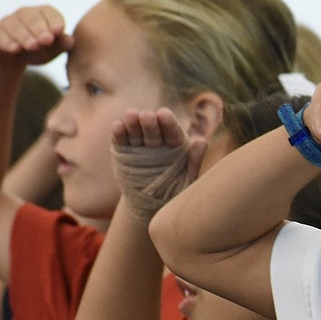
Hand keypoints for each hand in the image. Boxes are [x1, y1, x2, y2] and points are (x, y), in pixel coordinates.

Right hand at [0, 5, 73, 66]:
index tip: (59, 30)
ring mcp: (7, 22)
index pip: (49, 12)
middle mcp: (24, 14)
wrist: (10, 58)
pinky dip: (7, 42)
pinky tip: (15, 49)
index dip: (54, 20)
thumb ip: (61, 45)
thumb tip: (71, 40)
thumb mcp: (51, 50)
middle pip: (31, 17)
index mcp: (42, 14)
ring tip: (33, 46)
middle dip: (39, 28)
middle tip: (47, 40)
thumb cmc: (37, 50)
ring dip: (25, 36)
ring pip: (15, 26)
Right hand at [111, 108, 207, 223]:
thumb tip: (203, 141)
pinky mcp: (123, 152)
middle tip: (146, 115)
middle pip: (153, 130)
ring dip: (133, 123)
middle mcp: (156, 142)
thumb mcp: (187, 181)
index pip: (172, 132)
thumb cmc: (173, 192)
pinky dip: (119, 133)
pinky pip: (121, 141)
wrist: (149, 205)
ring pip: (136, 132)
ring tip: (131, 115)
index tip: (164, 114)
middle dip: (149, 122)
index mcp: (175, 145)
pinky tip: (118, 126)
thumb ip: (194, 162)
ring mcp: (139, 146)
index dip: (168, 123)